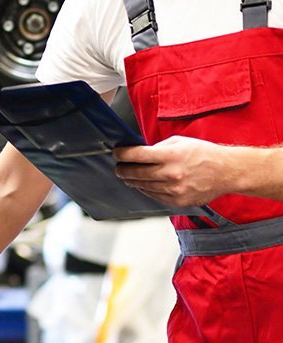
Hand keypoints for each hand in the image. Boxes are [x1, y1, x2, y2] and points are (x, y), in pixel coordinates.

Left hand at [113, 136, 235, 206]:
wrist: (226, 172)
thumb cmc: (204, 154)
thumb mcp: (180, 142)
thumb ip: (159, 148)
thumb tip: (140, 153)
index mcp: (171, 155)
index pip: (138, 155)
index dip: (123, 154)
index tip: (117, 153)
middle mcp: (171, 174)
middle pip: (137, 173)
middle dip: (123, 170)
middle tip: (119, 167)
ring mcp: (174, 189)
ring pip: (143, 186)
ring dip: (132, 181)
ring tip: (128, 176)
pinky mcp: (178, 201)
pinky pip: (155, 196)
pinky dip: (146, 190)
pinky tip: (143, 185)